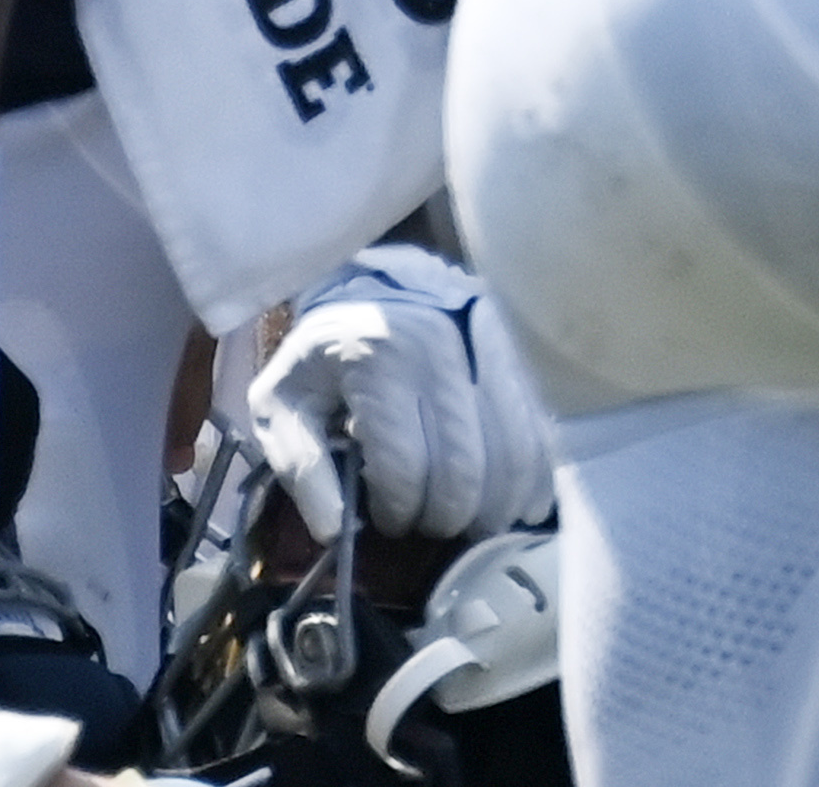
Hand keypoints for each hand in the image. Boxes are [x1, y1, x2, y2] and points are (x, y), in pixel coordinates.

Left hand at [247, 248, 552, 541]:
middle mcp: (440, 352)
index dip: (397, 513)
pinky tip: (516, 508)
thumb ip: (300, 467)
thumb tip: (334, 532)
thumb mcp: (281, 404)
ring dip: (493, 509)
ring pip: (511, 454)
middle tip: (426, 525)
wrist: (370, 286)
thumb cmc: (320, 356)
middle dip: (446, 519)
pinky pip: (536, 432)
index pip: (404, 468)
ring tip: (467, 525)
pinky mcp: (513, 359)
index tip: (385, 521)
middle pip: (464, 469)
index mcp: (376, 361)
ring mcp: (484, 352)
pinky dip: (532, 480)